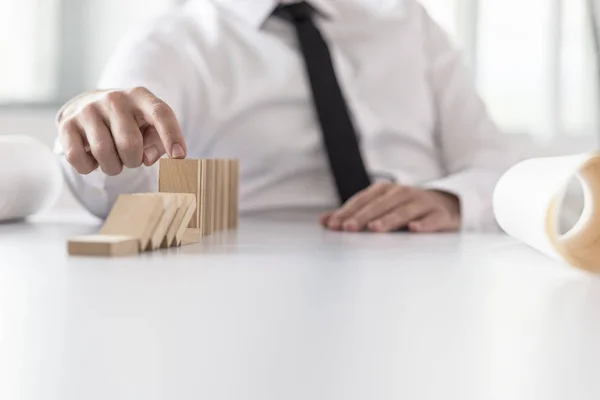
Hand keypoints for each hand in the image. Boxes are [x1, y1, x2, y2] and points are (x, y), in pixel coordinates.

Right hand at [58, 87, 186, 175]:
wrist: (89, 106)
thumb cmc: (129, 122)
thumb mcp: (149, 127)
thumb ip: (157, 143)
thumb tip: (147, 158)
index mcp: (140, 96)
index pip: (161, 113)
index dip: (172, 136)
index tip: (179, 157)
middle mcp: (114, 98)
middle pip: (130, 144)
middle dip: (133, 161)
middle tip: (130, 158)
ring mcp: (88, 109)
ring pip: (104, 154)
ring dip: (113, 167)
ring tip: (113, 159)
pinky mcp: (66, 123)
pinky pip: (78, 159)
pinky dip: (89, 168)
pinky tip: (93, 158)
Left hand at [320, 183, 460, 232]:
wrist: (448, 204)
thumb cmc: (407, 208)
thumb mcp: (380, 207)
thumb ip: (353, 214)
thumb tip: (324, 221)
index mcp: (386, 190)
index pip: (364, 200)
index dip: (348, 211)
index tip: (333, 224)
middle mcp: (403, 193)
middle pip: (380, 205)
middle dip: (363, 216)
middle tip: (349, 228)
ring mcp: (423, 203)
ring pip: (404, 211)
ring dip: (389, 219)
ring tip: (375, 229)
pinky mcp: (440, 215)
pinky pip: (432, 219)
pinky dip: (424, 224)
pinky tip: (414, 229)